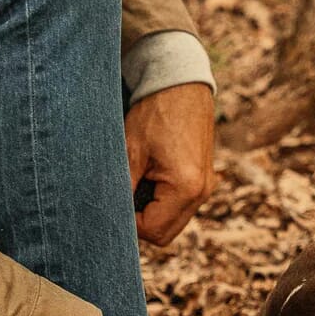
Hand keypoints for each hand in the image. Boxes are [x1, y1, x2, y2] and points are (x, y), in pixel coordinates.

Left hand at [124, 83, 215, 245]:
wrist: (180, 82)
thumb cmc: (155, 112)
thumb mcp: (131, 152)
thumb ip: (123, 189)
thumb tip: (109, 215)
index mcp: (186, 187)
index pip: (154, 231)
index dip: (130, 224)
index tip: (113, 203)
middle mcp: (202, 191)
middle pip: (166, 233)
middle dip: (141, 222)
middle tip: (122, 196)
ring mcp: (206, 185)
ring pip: (173, 220)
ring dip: (151, 210)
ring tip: (136, 181)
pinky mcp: (203, 178)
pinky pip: (180, 204)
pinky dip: (161, 199)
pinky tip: (149, 175)